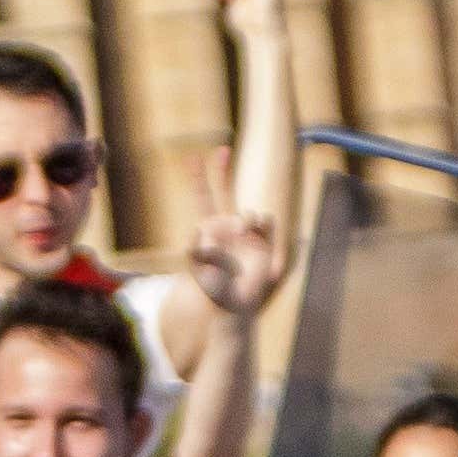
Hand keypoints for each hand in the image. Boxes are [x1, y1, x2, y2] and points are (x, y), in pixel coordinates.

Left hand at [177, 143, 293, 315]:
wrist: (233, 307)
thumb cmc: (212, 290)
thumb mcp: (202, 266)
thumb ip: (207, 243)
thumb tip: (225, 225)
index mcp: (208, 229)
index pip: (203, 198)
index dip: (198, 178)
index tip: (192, 157)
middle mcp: (226, 226)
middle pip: (224, 192)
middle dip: (221, 171)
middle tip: (222, 150)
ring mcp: (245, 233)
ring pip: (248, 214)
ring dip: (244, 226)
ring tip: (239, 243)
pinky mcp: (263, 242)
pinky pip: (265, 222)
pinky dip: (261, 229)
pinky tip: (254, 241)